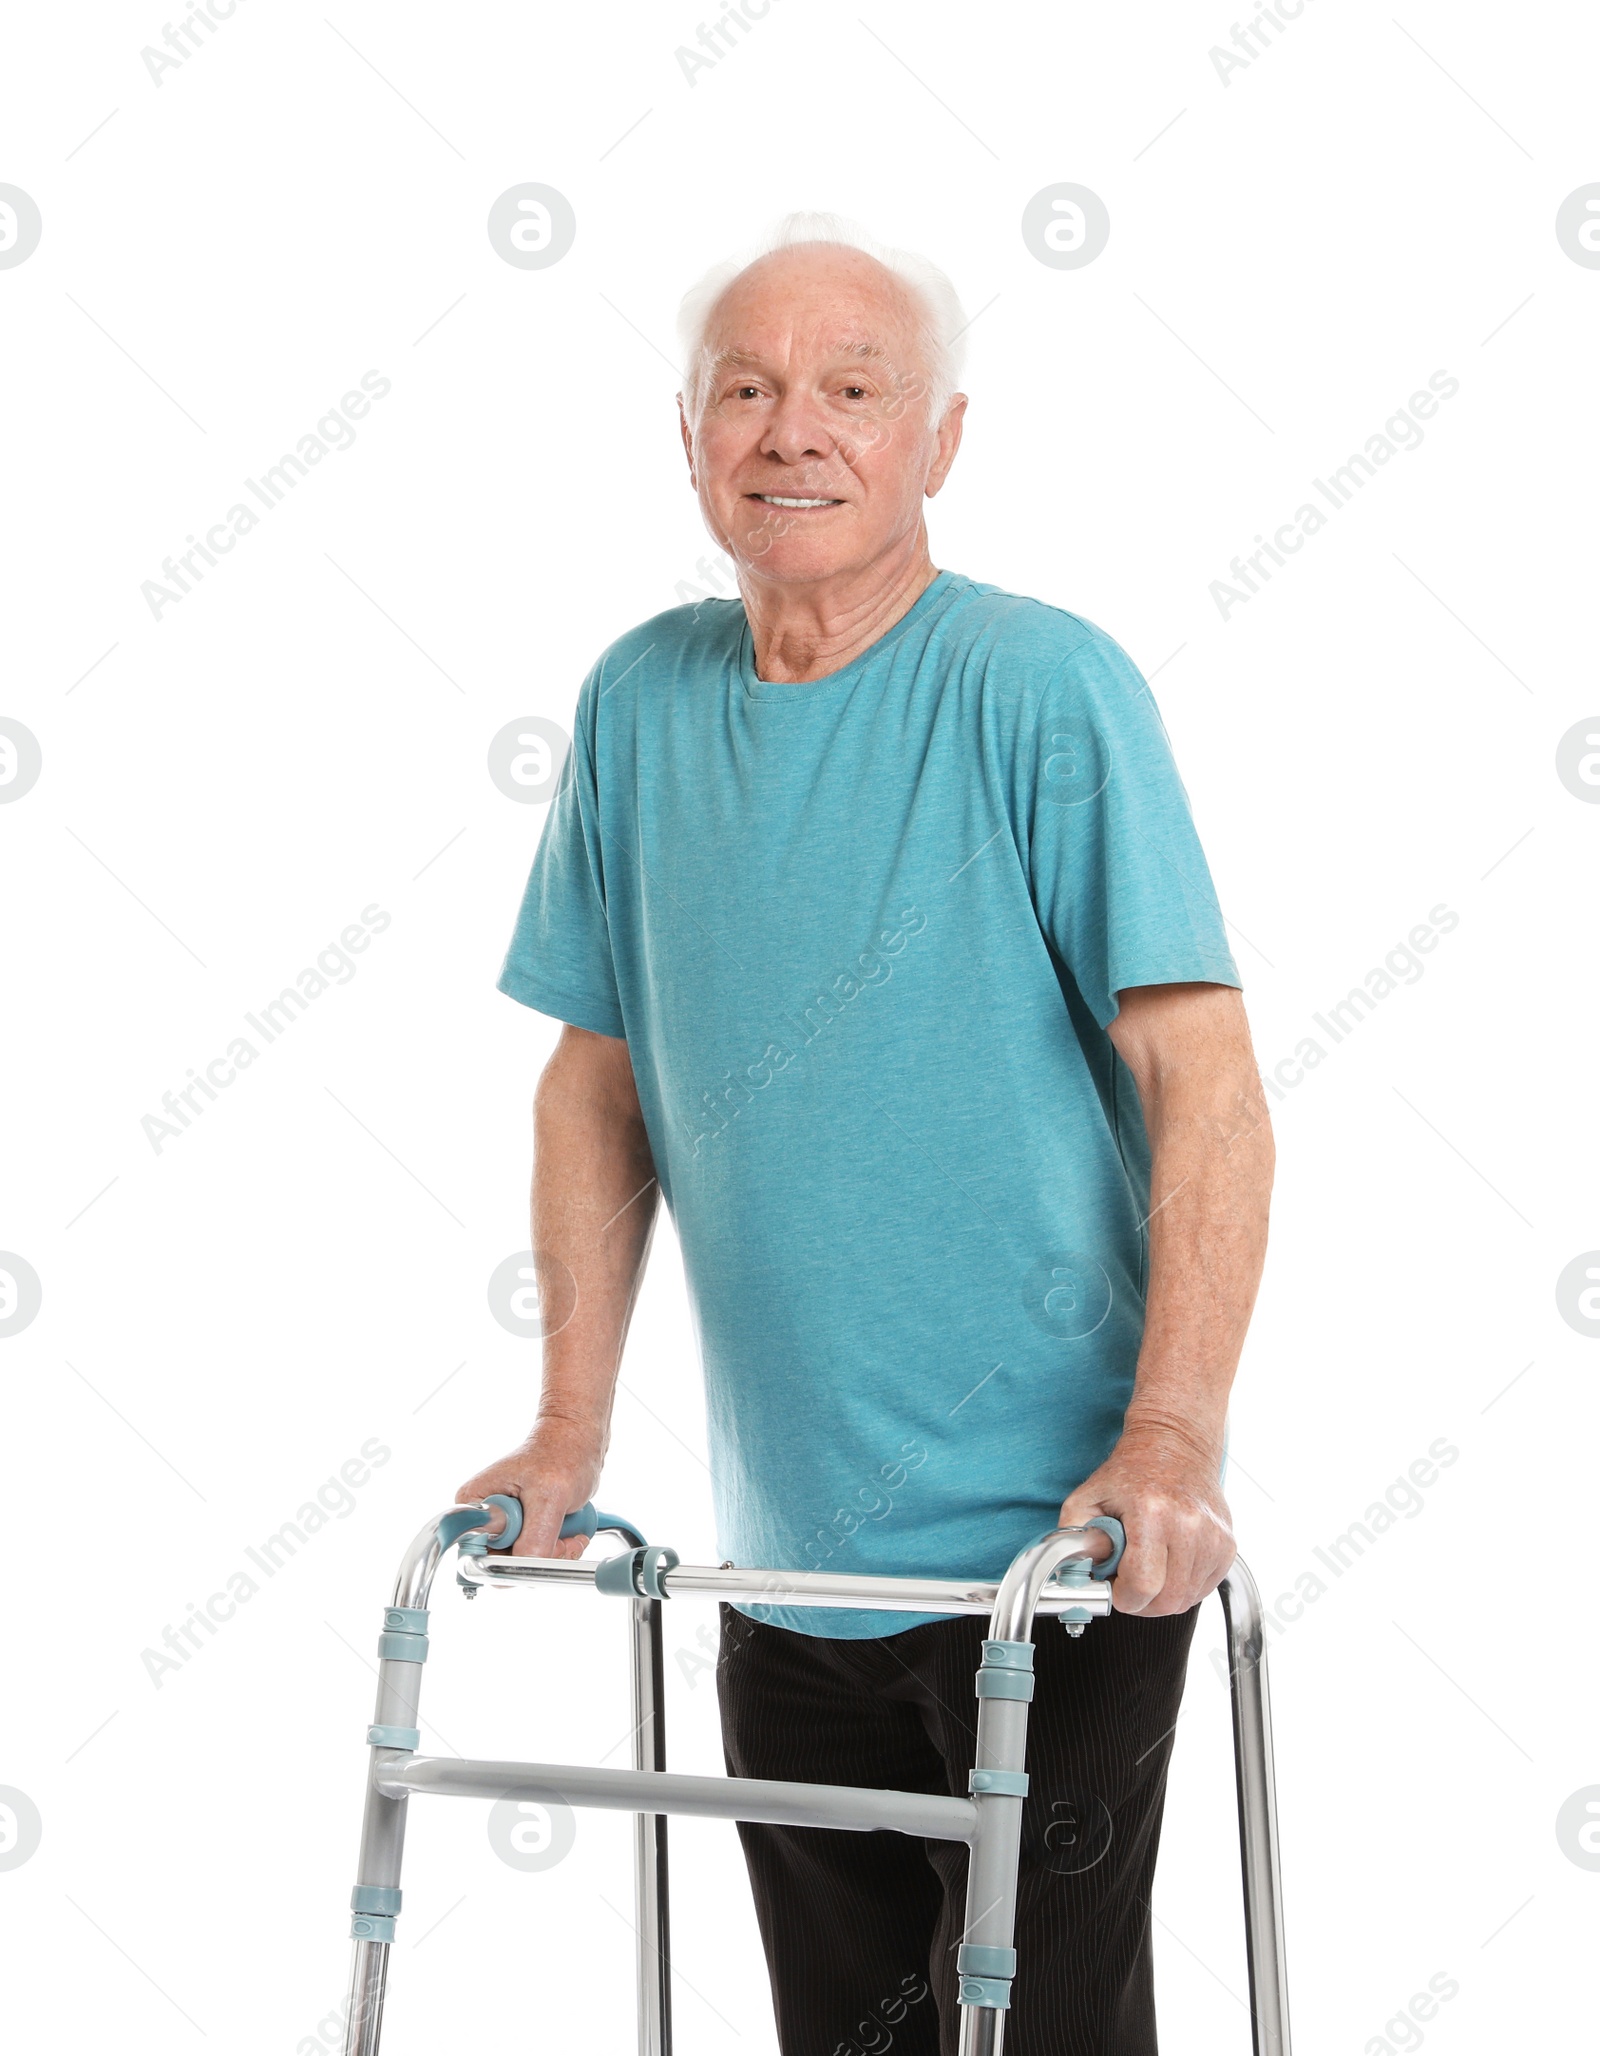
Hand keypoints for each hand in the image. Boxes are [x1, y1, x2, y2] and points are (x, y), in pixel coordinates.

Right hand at [455, 1423, 602, 1560]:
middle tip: (562, 1536)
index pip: (478, 1558)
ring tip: (569, 1528)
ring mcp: (504, 1526)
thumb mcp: (549, 1496)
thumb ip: (534, 1537)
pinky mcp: (522, 1530)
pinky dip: (559, 1550)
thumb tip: (523, 1568)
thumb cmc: (561, 1453)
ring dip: (554, 1554)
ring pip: (524, 1564)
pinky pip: (538, 1557)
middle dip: (540, 1557)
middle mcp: (484, 1519)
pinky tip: (570, 1531)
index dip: (510, 1563)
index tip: (540, 1545)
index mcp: (475, 1506)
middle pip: (504, 1566)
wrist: (578, 1440)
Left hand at [1058, 1419, 1234, 1615]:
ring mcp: (1213, 1537)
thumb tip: (1081, 1575)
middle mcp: (1189, 1525)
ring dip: (1162, 1595)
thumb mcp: (1089, 1496)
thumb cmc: (1131, 1471)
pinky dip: (1183, 1587)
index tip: (1114, 1585)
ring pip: (1186, 1600)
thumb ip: (1077, 1538)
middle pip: (1167, 1601)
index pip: (1142, 1585)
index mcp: (1151, 1512)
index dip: (1123, 1596)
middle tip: (1128, 1582)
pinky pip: (1204, 1589)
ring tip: (1149, 1567)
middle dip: (1141, 1602)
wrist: (1176, 1446)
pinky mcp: (1227, 1545)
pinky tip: (1169, 1563)